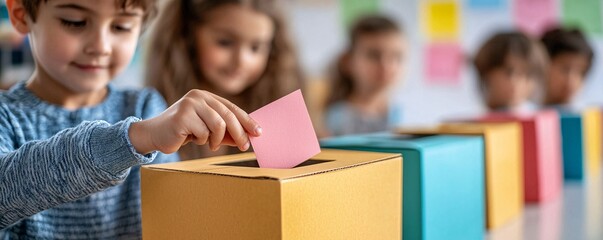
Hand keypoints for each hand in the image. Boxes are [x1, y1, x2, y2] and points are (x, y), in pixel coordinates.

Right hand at [129, 90, 261, 153]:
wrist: (154, 134)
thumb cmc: (183, 132)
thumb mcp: (207, 130)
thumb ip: (225, 132)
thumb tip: (248, 138)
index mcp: (206, 96)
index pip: (232, 108)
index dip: (247, 121)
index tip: (259, 133)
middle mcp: (199, 96)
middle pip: (228, 116)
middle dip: (239, 133)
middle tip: (244, 146)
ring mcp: (190, 104)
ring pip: (218, 125)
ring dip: (216, 140)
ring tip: (209, 144)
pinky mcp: (183, 116)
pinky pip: (204, 133)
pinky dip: (202, 141)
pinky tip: (191, 139)